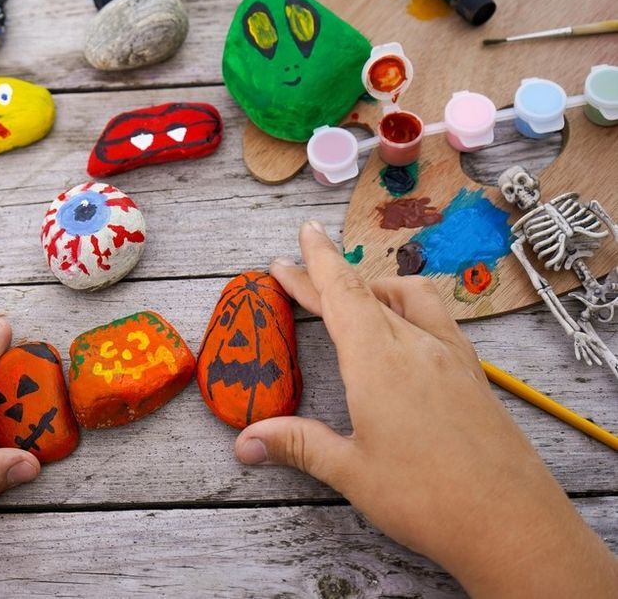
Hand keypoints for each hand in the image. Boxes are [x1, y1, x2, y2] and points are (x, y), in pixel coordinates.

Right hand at [234, 221, 617, 596]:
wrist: (512, 523)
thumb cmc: (429, 498)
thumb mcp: (351, 472)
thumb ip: (298, 445)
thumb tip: (245, 442)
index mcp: (379, 361)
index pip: (342, 294)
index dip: (317, 262)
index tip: (304, 234)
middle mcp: (417, 346)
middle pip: (367, 292)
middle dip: (329, 276)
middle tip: (298, 268)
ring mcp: (451, 357)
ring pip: (410, 298)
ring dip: (375, 287)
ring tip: (354, 296)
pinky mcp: (473, 374)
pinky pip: (437, 320)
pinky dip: (409, 308)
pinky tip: (406, 333)